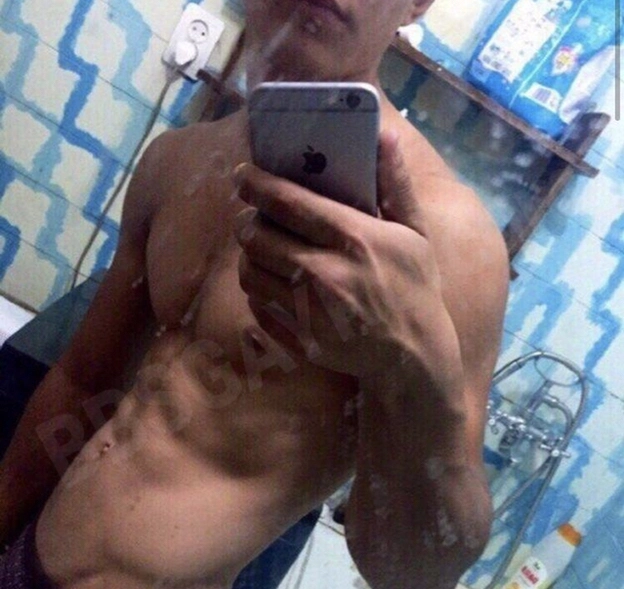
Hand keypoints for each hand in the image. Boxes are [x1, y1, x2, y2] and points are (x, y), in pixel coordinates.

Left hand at [234, 131, 460, 381]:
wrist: (415, 354)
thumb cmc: (415, 286)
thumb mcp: (415, 232)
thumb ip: (395, 182)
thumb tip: (385, 133)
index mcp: (355, 238)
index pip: (288, 202)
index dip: (257, 184)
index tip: (242, 175)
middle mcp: (326, 273)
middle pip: (258, 236)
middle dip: (247, 221)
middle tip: (251, 217)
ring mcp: (309, 311)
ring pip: (250, 272)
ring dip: (249, 256)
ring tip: (261, 250)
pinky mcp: (299, 339)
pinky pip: (257, 306)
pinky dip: (258, 290)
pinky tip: (274, 285)